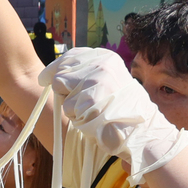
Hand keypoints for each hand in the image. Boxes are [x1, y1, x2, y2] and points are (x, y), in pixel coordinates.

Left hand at [45, 47, 187, 181]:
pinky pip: (68, 108)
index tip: (45, 79)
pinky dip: (76, 117)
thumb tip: (56, 74)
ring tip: (92, 112)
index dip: (54, 69)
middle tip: (82, 104)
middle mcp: (100, 64)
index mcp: (106, 57)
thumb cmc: (123, 110)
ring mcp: (95, 81)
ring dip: (71, 106)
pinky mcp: (90, 99)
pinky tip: (93, 119)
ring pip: (61, 92)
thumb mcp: (110, 81)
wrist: (142, 131)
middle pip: (60, 75)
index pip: (70, 56)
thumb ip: (88, 73)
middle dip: (64, 91)